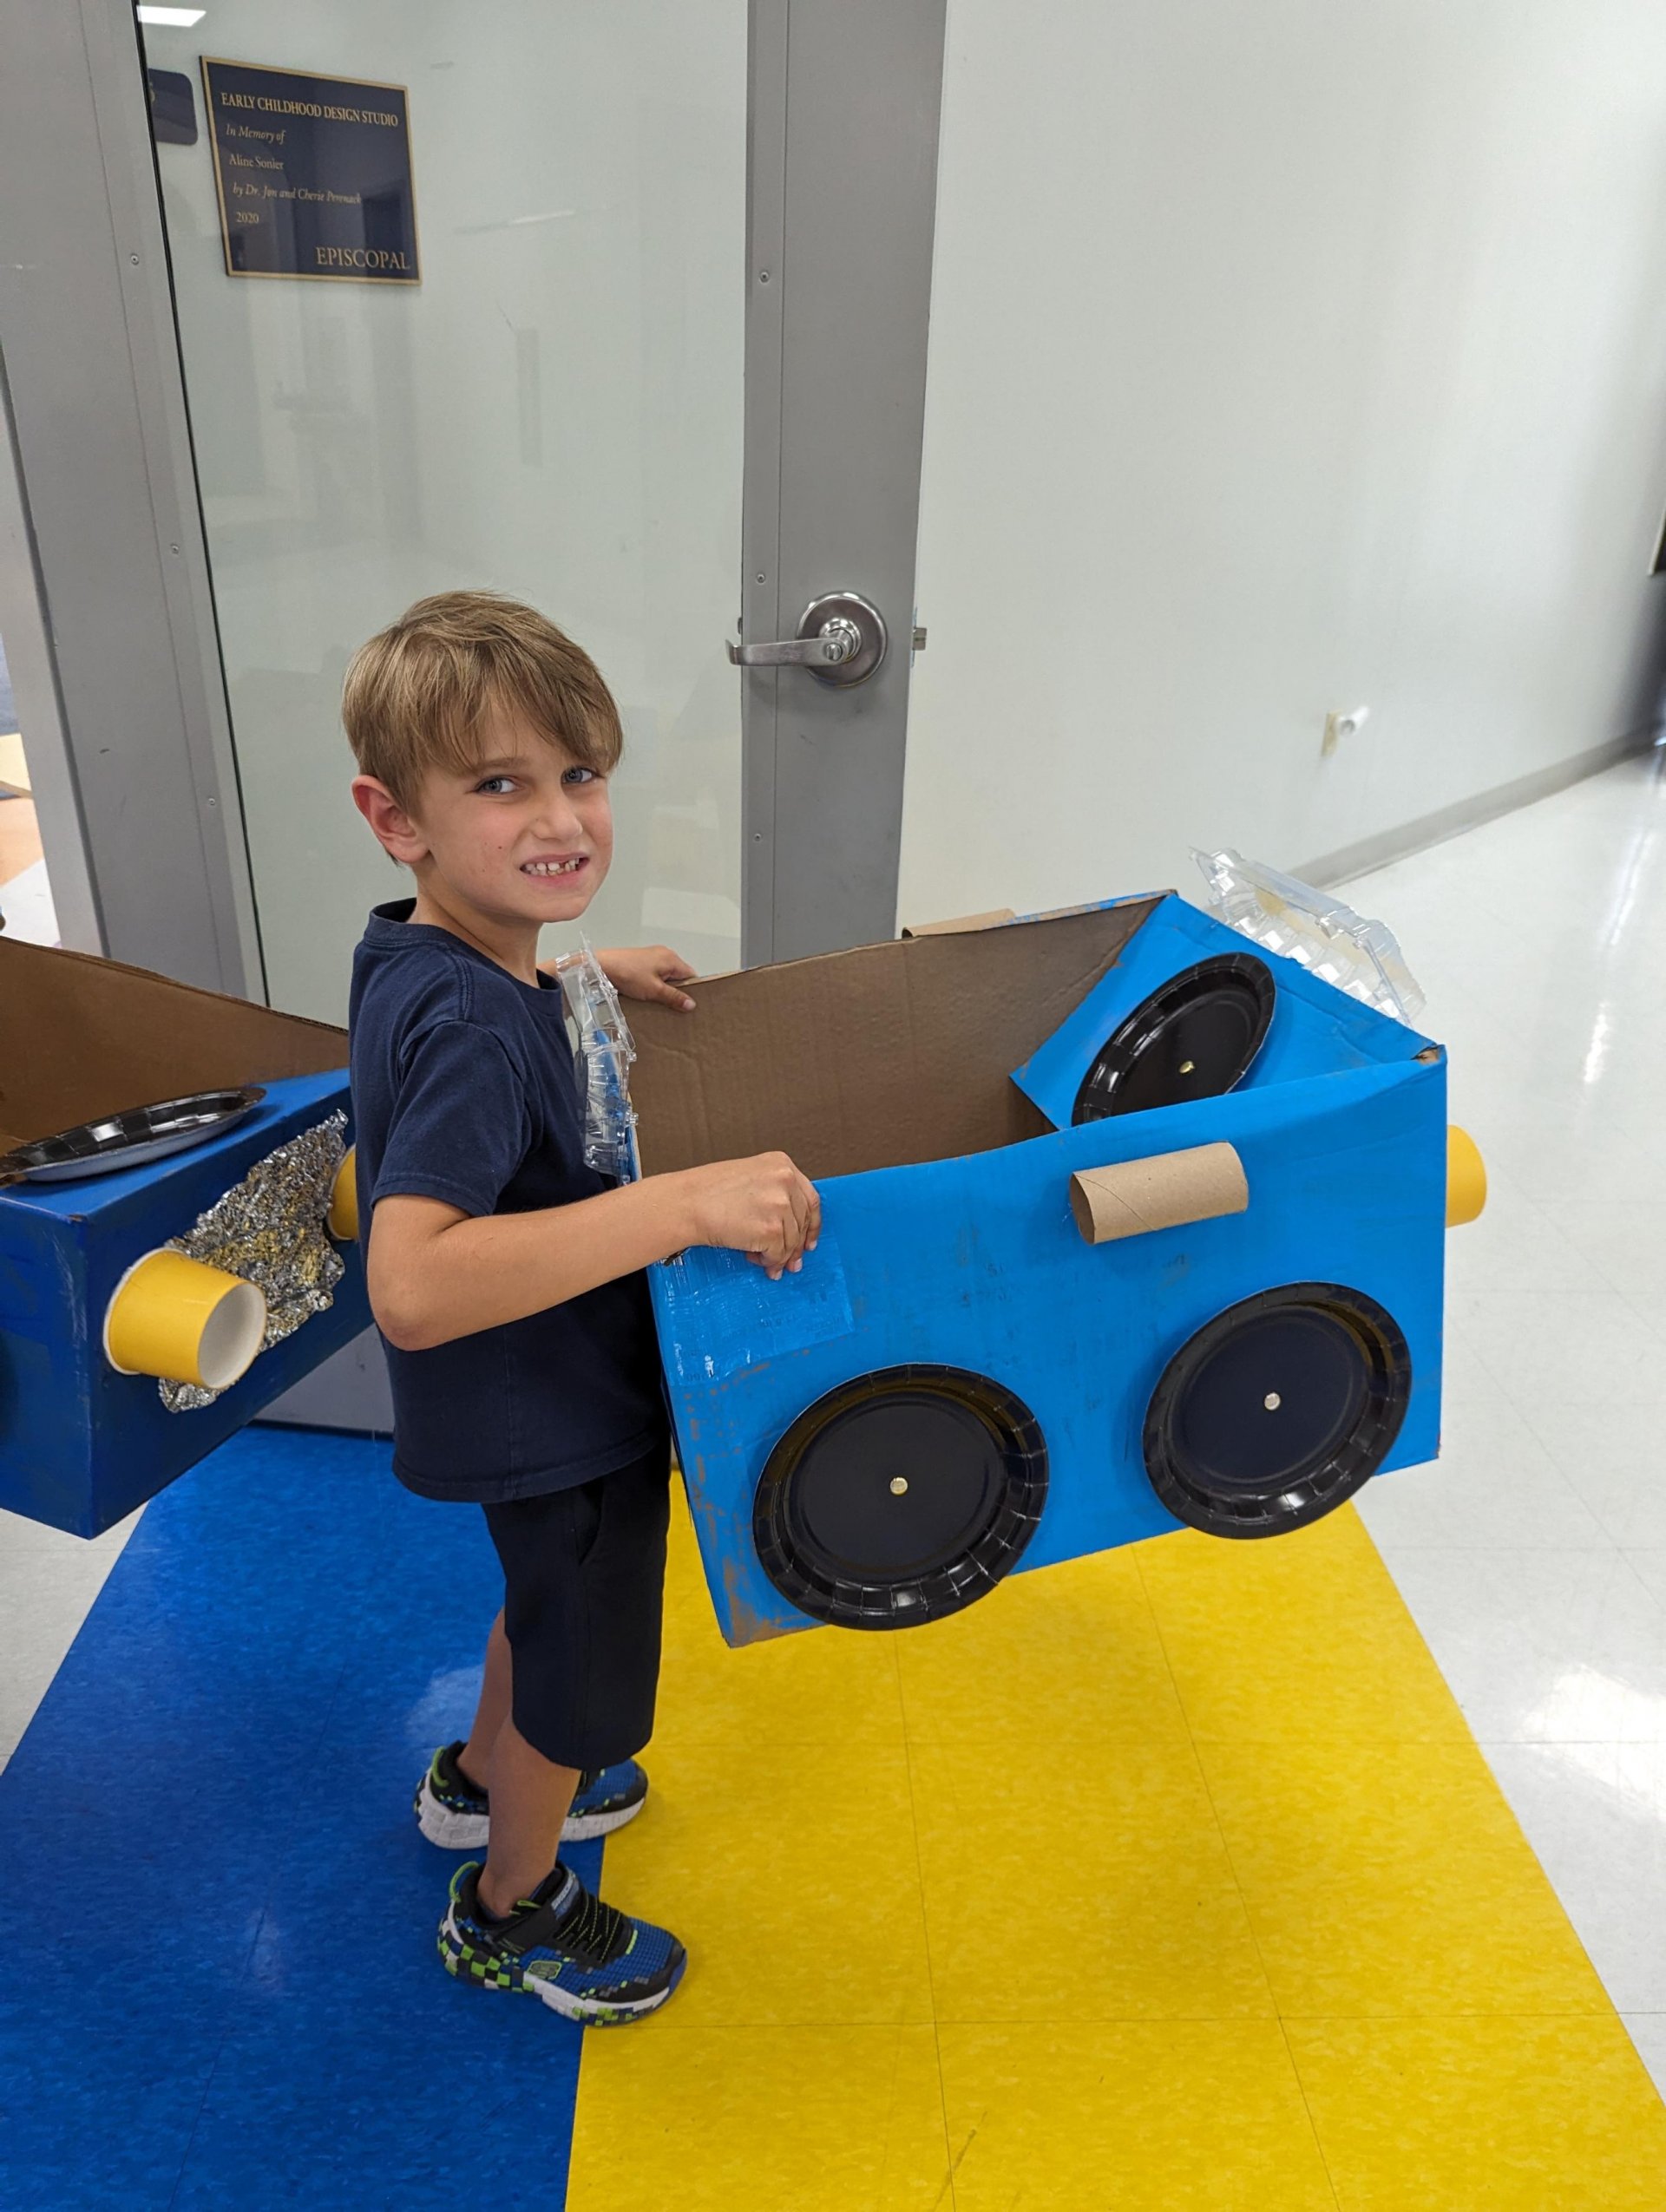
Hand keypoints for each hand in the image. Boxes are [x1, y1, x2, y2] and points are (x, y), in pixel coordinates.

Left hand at [596, 944, 696, 1011]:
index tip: (688, 1005)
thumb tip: (691, 1004)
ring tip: (658, 1002)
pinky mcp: (642, 962)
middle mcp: (664, 955)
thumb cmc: (627, 973)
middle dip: (676, 992)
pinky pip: (655, 976)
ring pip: (666, 977)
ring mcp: (652, 957)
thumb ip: (674, 997)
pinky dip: (654, 986)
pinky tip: (647, 995)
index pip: (691, 975)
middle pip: (679, 977)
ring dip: (663, 990)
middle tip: (673, 1006)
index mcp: (671, 958)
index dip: (692, 991)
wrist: (602, 966)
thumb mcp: (654, 990)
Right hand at [678, 1152, 820, 1278]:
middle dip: (795, 1246)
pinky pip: (778, 1254)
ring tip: (762, 1259)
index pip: (809, 1198)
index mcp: (781, 1164)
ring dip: (778, 1256)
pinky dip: (769, 1261)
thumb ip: (774, 1193)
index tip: (808, 1238)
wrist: (686, 1203)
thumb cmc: (707, 1192)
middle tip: (790, 1261)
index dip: (811, 1224)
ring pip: (791, 1241)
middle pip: (802, 1222)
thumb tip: (791, 1225)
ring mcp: (780, 1205)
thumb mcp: (750, 1177)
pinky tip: (755, 1258)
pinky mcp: (772, 1230)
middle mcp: (785, 1181)